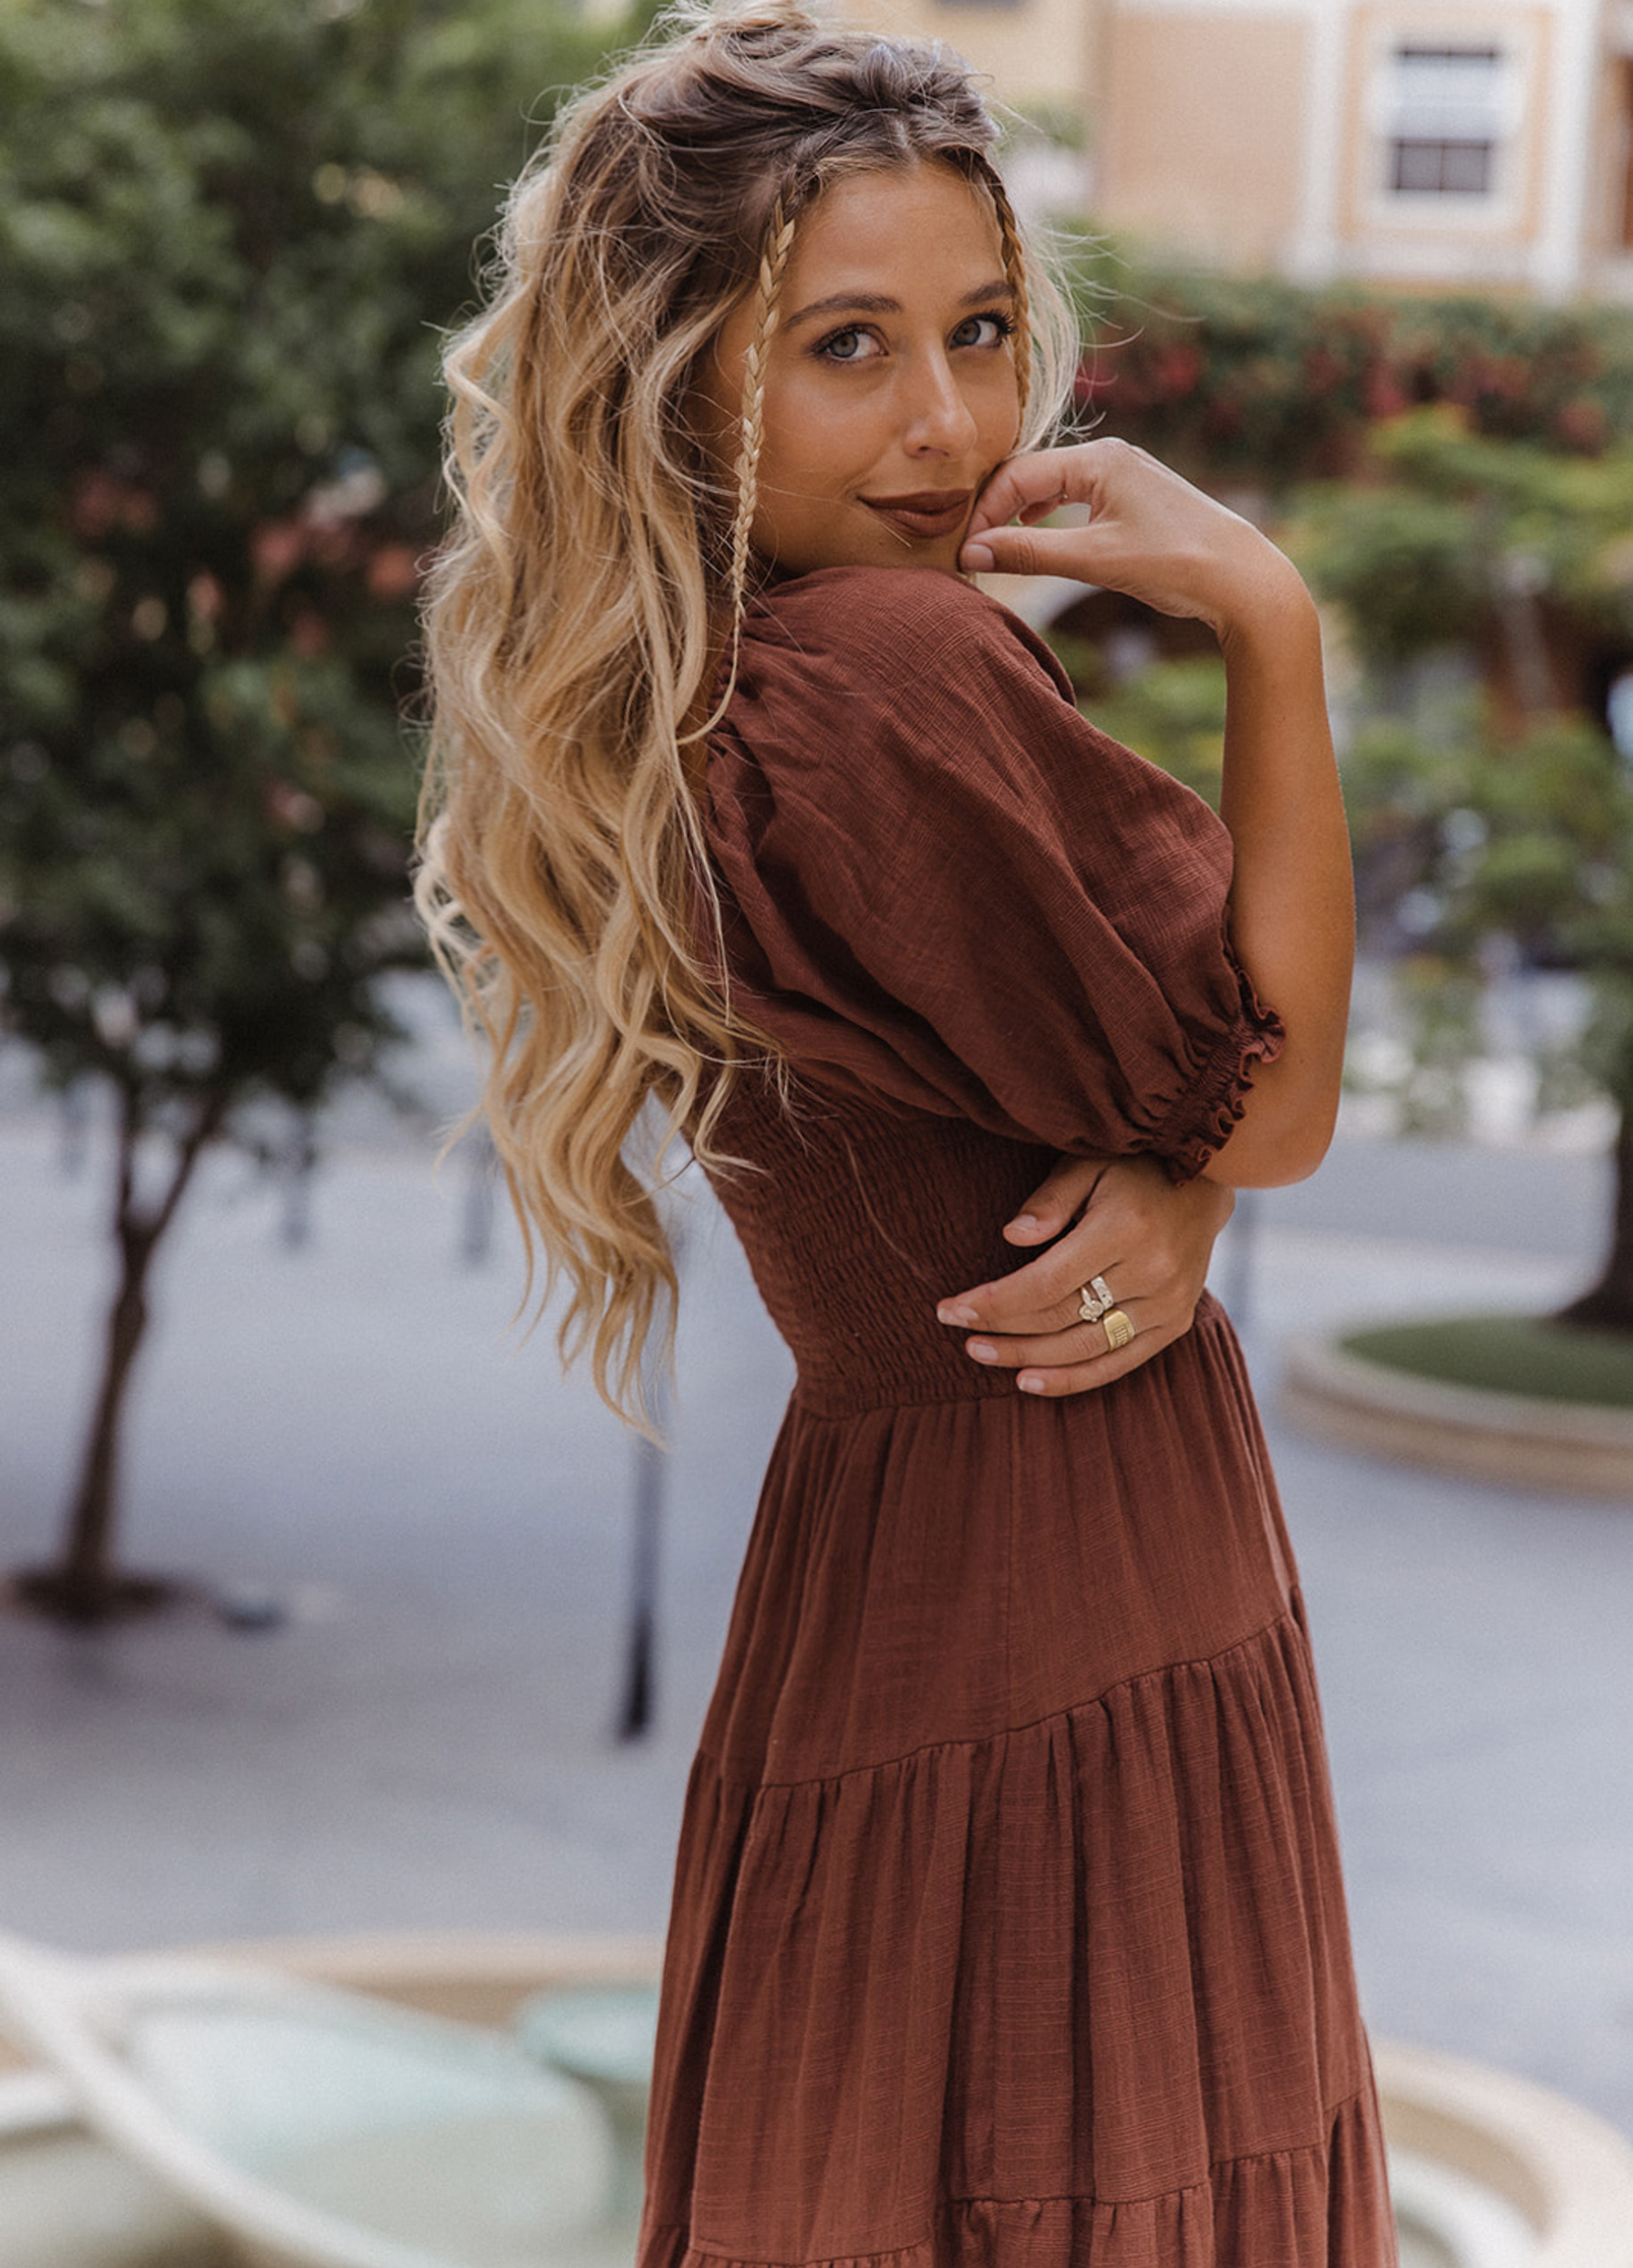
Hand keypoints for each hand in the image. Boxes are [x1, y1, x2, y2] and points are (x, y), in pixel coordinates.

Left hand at [933, 1153, 1233, 1395]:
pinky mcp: (1176, 1323)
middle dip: (1003, 1330)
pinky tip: (1030, 1381)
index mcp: (1125, 1229)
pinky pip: (1119, 1362)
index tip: (951, 1309)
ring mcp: (1168, 1303)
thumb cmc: (1134, 1165)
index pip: (1045, 1283)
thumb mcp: (1088, 1162)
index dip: (995, 1302)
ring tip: (982, 1355)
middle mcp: (1152, 1272)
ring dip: (1028, 1358)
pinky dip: (1073, 1378)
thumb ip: (1050, 1199)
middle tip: (960, 1334)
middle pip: (1060, 1318)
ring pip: (1085, 1347)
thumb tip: (1011, 1237)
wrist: (1209, 1179)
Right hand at [960, 438, 1306, 645]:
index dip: (984, 513)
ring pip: (1052, 484)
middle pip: (1031, 474)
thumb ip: (1029, 554)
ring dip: (1019, 513)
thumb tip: (972, 555)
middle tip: (971, 552)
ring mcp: (1124, 474)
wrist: (1242, 578)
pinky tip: (1036, 532)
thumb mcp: (1094, 560)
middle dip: (996, 510)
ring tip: (995, 546)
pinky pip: (1075, 495)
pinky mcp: (1134, 496)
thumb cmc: (1175, 563)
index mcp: (1099, 459)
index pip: (1018, 475)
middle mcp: (1110, 456)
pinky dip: (1048, 515)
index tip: (964, 554)